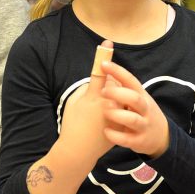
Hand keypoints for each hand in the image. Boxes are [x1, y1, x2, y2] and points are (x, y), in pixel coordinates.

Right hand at [54, 41, 117, 164]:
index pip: (100, 72)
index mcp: (93, 96)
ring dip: (114, 98)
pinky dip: (116, 111)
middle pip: (113, 84)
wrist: (79, 151)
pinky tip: (103, 120)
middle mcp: (108, 104)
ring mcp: (116, 115)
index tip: (108, 42)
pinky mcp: (122, 124)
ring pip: (120, 97)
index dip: (104, 56)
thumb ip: (87, 88)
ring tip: (100, 110)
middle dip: (108, 85)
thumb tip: (100, 81)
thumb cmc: (72, 124)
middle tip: (98, 96)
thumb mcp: (73, 102)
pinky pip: (123, 110)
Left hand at [100, 60, 168, 157]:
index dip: (118, 71)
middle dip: (118, 93)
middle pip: (134, 98)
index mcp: (141, 95)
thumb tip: (105, 72)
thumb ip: (122, 87)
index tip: (103, 64)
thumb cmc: (142, 113)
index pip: (131, 80)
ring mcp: (143, 125)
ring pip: (132, 119)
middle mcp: (144, 109)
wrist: (161, 137)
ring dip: (117, 115)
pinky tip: (106, 131)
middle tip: (102, 91)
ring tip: (105, 112)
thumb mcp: (137, 98)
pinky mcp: (139, 141)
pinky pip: (128, 139)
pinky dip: (116, 136)